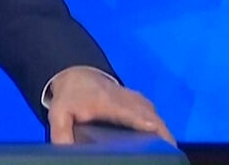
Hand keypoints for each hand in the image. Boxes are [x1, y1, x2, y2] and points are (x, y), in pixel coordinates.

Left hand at [47, 66, 174, 145]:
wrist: (77, 74)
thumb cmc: (70, 96)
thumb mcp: (59, 113)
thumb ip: (61, 133)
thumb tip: (64, 152)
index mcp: (110, 103)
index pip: (133, 114)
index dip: (144, 123)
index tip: (156, 133)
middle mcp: (129, 100)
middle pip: (152, 118)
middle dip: (162, 136)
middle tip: (168, 154)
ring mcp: (138, 101)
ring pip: (157, 118)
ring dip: (163, 134)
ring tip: (167, 153)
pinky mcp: (142, 104)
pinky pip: (156, 117)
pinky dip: (161, 129)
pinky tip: (162, 145)